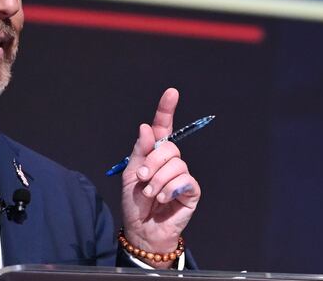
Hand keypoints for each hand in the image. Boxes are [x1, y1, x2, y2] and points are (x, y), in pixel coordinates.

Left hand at [120, 88, 200, 267]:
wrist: (142, 229)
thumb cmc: (135, 202)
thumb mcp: (131, 174)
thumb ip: (140, 151)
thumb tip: (146, 127)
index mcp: (154, 153)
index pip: (162, 127)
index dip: (166, 110)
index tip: (171, 93)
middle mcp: (170, 161)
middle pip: (168, 147)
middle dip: (151, 162)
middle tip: (142, 178)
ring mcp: (182, 174)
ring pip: (176, 164)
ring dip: (157, 180)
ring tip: (150, 193)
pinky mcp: (191, 190)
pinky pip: (184, 180)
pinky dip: (169, 189)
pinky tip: (163, 198)